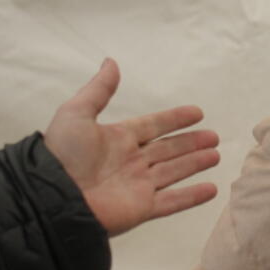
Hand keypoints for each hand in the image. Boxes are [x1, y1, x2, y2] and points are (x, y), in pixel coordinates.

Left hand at [44, 58, 219, 235]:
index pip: (154, 125)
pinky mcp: (142, 208)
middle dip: (191, 142)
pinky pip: (173, 201)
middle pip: (169, 149)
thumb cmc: (63, 154)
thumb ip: (99, 90)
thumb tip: (111, 61)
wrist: (54, 197)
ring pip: (175, 171)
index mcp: (118, 139)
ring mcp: (139, 185)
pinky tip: (212, 189)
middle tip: (214, 136)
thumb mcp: (77, 114)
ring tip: (216, 155)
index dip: (175, 119)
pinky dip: (192, 196)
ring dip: (196, 163)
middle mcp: (132, 161)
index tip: (197, 112)